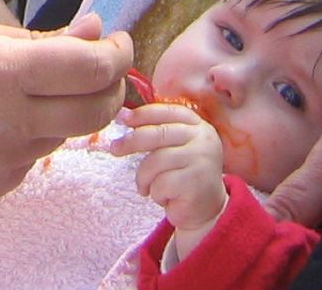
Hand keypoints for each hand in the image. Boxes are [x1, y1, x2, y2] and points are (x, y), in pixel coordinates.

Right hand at [0, 11, 132, 205]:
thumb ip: (41, 38)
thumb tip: (96, 33)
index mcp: (2, 73)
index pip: (93, 69)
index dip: (117, 53)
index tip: (116, 42)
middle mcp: (7, 124)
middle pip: (95, 111)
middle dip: (112, 86)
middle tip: (103, 67)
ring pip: (63, 137)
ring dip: (66, 112)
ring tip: (32, 90)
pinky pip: (30, 160)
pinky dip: (30, 138)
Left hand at [112, 101, 227, 258]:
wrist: (206, 209)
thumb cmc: (183, 175)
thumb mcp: (174, 147)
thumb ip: (156, 131)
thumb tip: (122, 115)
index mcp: (198, 126)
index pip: (167, 112)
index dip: (142, 114)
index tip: (122, 118)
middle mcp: (203, 140)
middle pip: (158, 134)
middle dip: (131, 141)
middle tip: (115, 149)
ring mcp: (200, 160)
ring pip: (155, 162)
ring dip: (144, 178)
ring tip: (147, 187)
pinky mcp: (195, 183)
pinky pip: (160, 184)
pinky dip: (156, 193)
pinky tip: (166, 198)